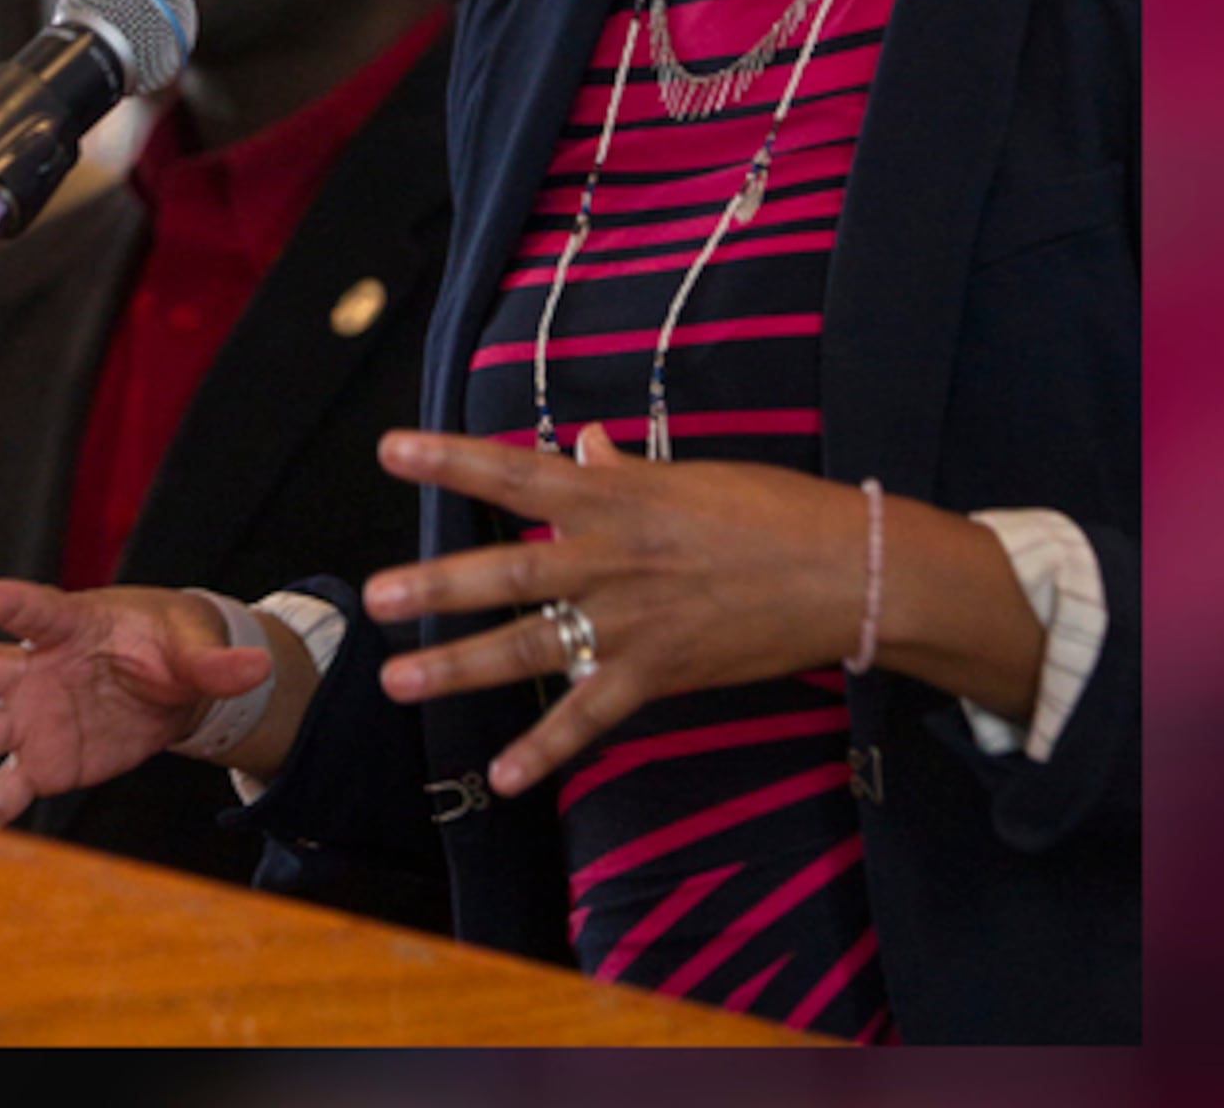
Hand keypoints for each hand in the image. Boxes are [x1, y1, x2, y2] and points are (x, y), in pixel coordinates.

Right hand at [0, 581, 271, 828]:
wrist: (171, 680)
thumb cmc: (172, 644)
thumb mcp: (194, 648)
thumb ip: (214, 663)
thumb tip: (255, 667)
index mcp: (71, 626)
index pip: (37, 610)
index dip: (10, 602)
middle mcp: (35, 670)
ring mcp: (31, 718)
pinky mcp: (42, 761)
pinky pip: (4, 793)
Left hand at [359, 423, 870, 799]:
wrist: (847, 571)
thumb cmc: (776, 512)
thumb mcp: (693, 476)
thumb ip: (626, 471)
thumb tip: (583, 447)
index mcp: (617, 498)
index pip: (516, 473)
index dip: (450, 460)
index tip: (392, 449)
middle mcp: (611, 559)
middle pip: (506, 573)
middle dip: (436, 587)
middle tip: (375, 598)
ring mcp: (631, 621)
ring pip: (530, 647)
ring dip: (460, 666)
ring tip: (398, 680)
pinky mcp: (659, 673)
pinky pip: (591, 717)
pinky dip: (546, 751)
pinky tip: (503, 776)